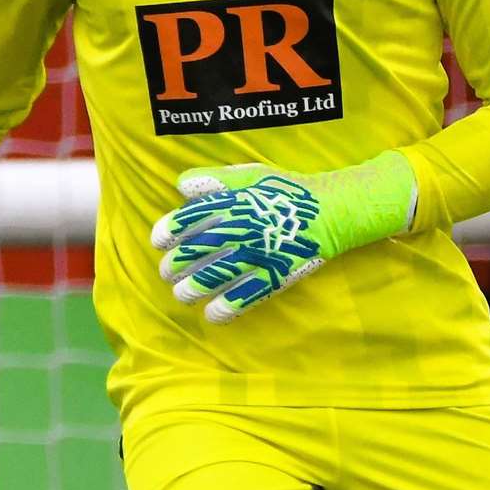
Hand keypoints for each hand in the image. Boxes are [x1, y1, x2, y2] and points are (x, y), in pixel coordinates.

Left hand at [150, 151, 415, 323]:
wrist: (332, 210)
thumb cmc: (287, 191)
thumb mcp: (252, 175)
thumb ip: (216, 181)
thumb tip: (181, 185)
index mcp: (234, 203)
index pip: (192, 218)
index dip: (170, 230)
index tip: (157, 241)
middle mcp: (242, 228)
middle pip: (199, 250)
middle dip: (177, 264)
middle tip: (167, 272)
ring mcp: (259, 253)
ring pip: (217, 276)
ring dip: (194, 288)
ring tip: (182, 295)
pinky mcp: (276, 274)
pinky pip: (246, 296)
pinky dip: (226, 308)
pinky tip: (211, 315)